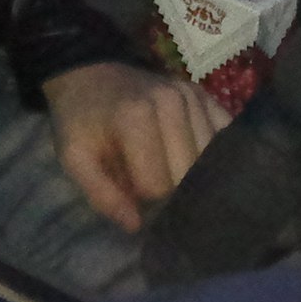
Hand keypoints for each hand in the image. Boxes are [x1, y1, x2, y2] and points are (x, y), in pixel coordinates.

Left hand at [43, 60, 231, 231]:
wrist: (93, 76)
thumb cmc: (82, 121)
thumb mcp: (75, 157)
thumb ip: (101, 193)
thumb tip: (136, 225)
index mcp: (136, 116)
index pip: (159, 184)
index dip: (143, 197)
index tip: (130, 189)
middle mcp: (173, 102)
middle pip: (190, 174)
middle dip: (171, 190)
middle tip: (151, 184)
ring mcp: (195, 97)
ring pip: (211, 161)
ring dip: (193, 175)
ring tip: (170, 170)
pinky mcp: (209, 98)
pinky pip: (226, 139)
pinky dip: (215, 157)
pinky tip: (196, 160)